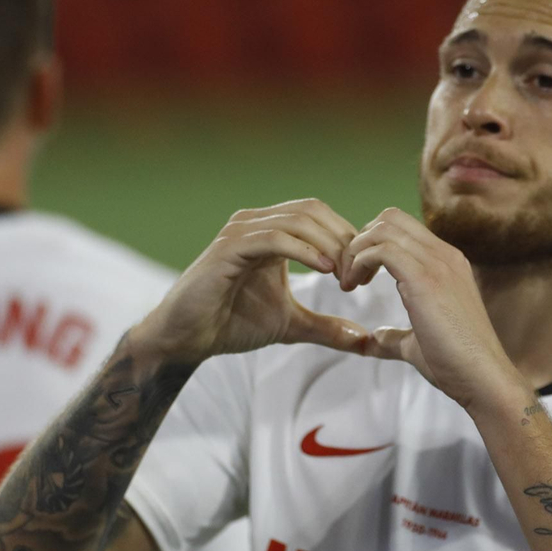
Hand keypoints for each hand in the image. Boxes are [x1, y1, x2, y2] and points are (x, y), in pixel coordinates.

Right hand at [137, 199, 370, 363]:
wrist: (186, 339)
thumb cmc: (231, 324)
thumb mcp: (291, 324)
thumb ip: (326, 327)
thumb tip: (364, 340)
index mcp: (271, 231)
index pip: (320, 216)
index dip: (348, 240)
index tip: (365, 275)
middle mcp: (255, 223)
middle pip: (313, 210)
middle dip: (343, 239)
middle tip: (361, 275)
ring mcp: (240, 232)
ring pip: (297, 220)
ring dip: (329, 245)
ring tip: (346, 275)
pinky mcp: (228, 248)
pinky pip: (274, 238)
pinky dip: (304, 250)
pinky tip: (325, 270)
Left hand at [340, 207, 524, 408]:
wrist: (484, 380)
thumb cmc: (456, 366)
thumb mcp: (418, 344)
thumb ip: (395, 336)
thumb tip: (374, 339)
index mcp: (446, 264)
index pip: (403, 228)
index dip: (372, 245)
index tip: (358, 277)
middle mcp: (444, 256)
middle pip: (391, 217)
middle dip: (359, 241)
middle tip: (347, 276)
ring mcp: (438, 264)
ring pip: (384, 228)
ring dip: (355, 251)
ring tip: (348, 283)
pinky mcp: (426, 279)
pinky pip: (382, 249)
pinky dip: (359, 262)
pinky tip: (353, 286)